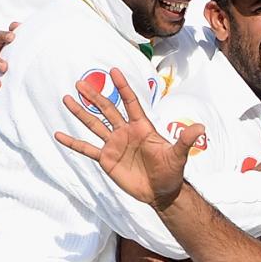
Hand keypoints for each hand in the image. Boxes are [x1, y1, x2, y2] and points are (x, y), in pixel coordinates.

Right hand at [54, 69, 203, 207]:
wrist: (161, 191)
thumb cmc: (171, 171)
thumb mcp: (178, 156)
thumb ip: (185, 141)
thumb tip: (201, 128)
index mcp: (142, 127)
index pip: (130, 102)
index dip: (122, 87)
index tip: (113, 70)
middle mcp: (125, 132)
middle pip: (107, 110)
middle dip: (95, 96)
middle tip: (80, 82)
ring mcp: (114, 144)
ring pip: (94, 125)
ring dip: (81, 112)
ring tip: (67, 98)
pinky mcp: (106, 159)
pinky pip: (87, 148)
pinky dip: (73, 142)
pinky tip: (59, 134)